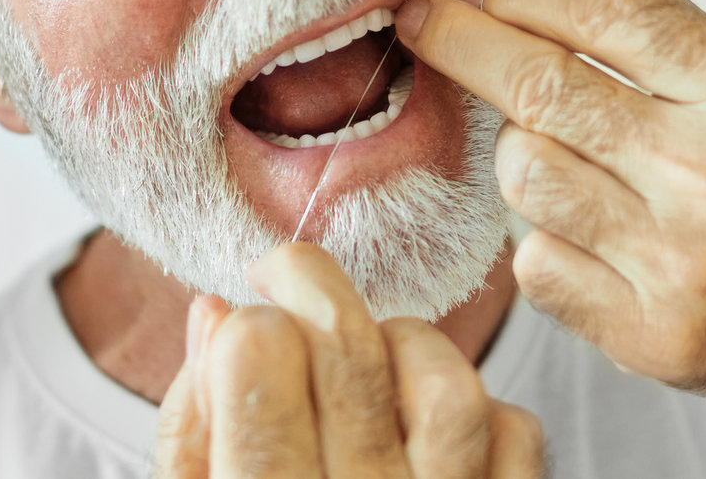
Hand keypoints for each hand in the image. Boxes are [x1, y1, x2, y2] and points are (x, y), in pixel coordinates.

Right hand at [151, 243, 543, 477]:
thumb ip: (189, 428)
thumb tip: (212, 310)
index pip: (260, 370)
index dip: (252, 322)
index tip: (248, 311)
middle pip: (351, 352)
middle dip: (312, 285)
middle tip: (287, 272)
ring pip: (448, 385)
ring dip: (405, 343)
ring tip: (369, 353)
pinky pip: (517, 433)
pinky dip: (483, 410)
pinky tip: (430, 420)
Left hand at [396, 0, 705, 400]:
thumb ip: (662, 30)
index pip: (602, 9)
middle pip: (537, 85)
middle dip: (460, 42)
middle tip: (425, 22)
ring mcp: (676, 261)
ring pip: (521, 172)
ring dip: (519, 148)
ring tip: (563, 151)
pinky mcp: (647, 332)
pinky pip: (535, 260)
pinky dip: (544, 235)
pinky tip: (589, 230)